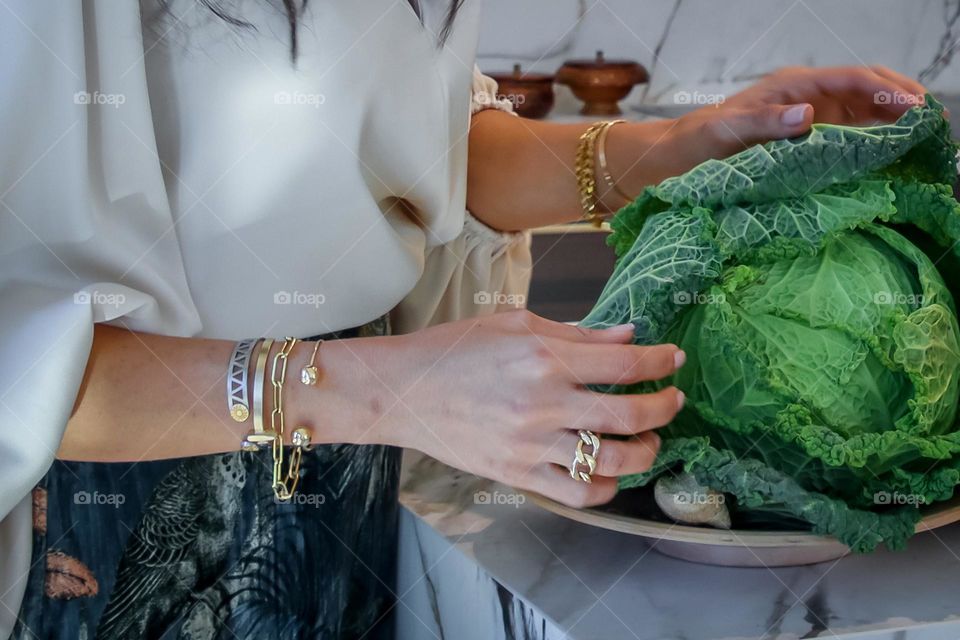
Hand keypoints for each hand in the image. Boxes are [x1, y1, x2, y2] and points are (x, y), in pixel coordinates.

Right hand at [327, 310, 684, 507]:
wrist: (404, 391)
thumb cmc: (455, 349)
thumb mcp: (516, 324)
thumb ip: (577, 334)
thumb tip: (628, 337)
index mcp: (543, 358)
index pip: (624, 365)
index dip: (659, 362)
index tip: (673, 359)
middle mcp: (542, 404)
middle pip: (629, 416)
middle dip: (665, 408)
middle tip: (673, 400)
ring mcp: (530, 445)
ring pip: (612, 461)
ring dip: (646, 451)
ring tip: (649, 439)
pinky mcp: (517, 475)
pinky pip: (578, 493)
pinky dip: (606, 486)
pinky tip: (610, 471)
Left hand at [670, 65, 929, 167]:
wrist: (679, 157)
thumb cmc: (701, 141)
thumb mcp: (727, 131)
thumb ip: (765, 122)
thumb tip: (807, 115)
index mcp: (793, 86)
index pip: (852, 79)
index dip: (887, 91)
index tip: (916, 109)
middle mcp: (807, 96)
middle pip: (867, 89)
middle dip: (902, 100)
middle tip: (935, 123)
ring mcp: (809, 116)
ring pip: (864, 110)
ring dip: (894, 120)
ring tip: (926, 138)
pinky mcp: (806, 138)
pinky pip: (849, 133)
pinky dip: (875, 139)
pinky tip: (894, 153)